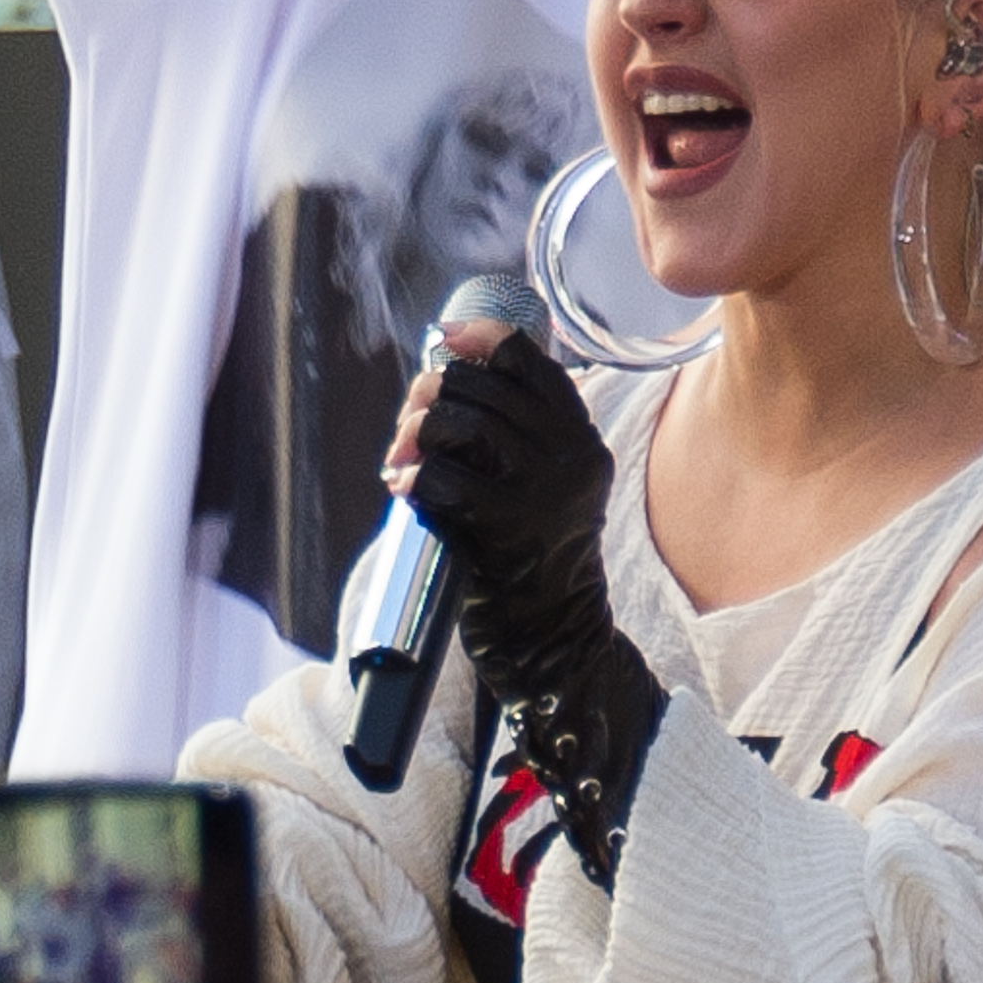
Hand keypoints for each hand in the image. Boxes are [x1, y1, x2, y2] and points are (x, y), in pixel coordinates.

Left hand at [402, 327, 667, 886]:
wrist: (554, 644)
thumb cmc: (530, 563)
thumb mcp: (542, 489)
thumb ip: (511, 438)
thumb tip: (436, 383)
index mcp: (581, 440)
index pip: (532, 362)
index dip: (482, 339)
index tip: (444, 338)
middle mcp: (572, 458)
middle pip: (482, 388)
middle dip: (429, 396)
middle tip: (406, 426)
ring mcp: (544, 493)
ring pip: (461, 424)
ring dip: (415, 433)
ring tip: (401, 459)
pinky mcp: (509, 530)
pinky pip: (445, 479)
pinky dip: (413, 478)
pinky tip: (402, 489)